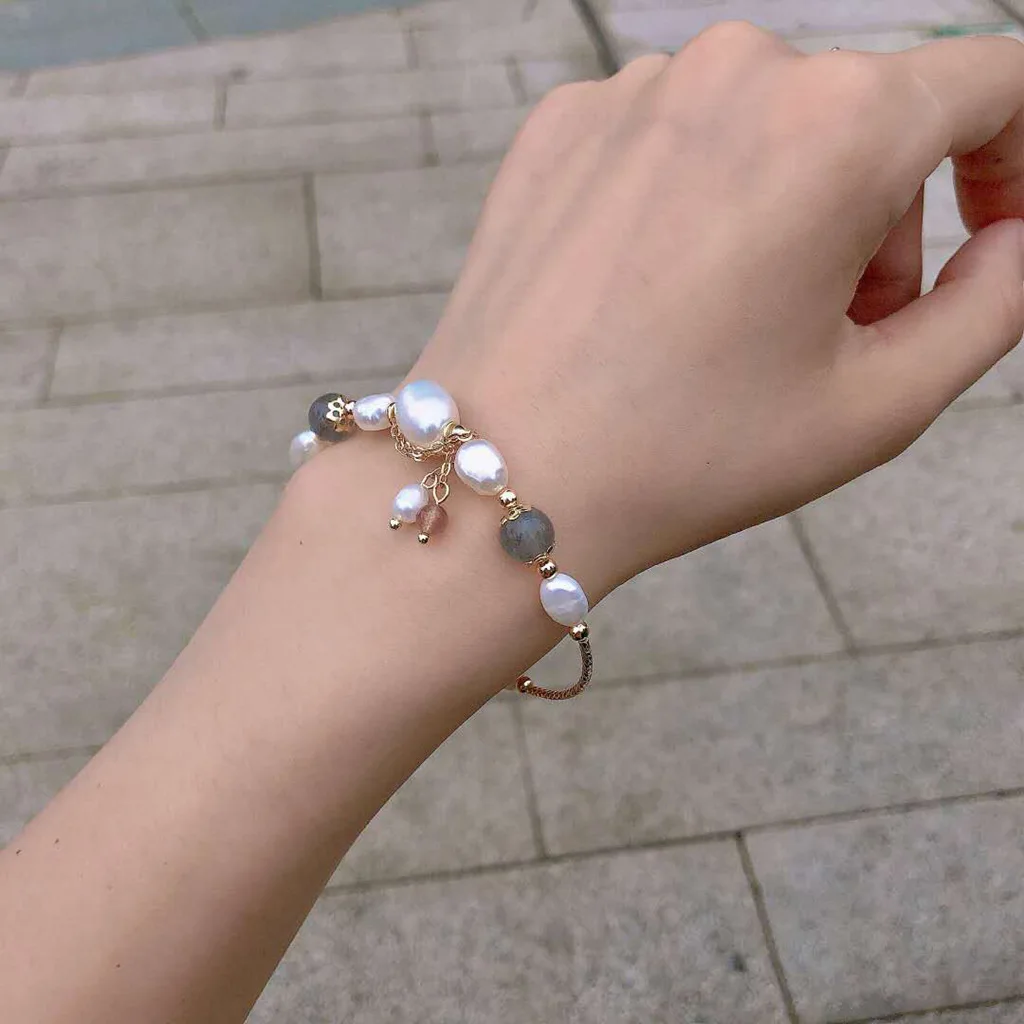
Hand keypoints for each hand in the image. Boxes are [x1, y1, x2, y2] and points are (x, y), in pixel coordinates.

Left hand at [411, 26, 1023, 596]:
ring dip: (787, 207)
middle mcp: (735, 71)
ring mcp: (633, 89)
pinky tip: (653, 292)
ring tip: (735, 321)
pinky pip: (674, 138)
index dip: (1014, 162)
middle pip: (870, 116)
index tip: (987, 235)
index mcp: (837, 125)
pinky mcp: (562, 124)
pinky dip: (694, 199)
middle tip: (833, 333)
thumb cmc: (688, 453)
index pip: (991, 83)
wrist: (505, 472)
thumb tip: (1019, 237)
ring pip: (768, 124)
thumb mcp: (882, 403)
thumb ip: (999, 302)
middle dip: (883, 218)